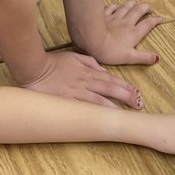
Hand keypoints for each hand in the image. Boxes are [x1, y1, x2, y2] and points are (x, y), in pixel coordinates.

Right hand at [21, 50, 143, 108]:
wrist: (34, 68)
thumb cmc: (52, 62)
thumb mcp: (74, 56)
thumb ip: (90, 62)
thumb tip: (102, 70)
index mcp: (89, 72)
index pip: (112, 79)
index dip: (126, 86)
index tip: (137, 92)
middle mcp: (86, 82)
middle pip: (111, 89)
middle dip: (127, 97)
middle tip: (139, 104)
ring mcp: (77, 92)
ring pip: (100, 100)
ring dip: (115, 107)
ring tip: (127, 114)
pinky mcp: (67, 100)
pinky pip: (84, 107)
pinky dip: (95, 113)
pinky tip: (104, 118)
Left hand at [88, 2, 162, 65]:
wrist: (92, 40)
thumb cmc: (110, 51)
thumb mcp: (130, 57)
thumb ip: (144, 57)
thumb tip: (157, 58)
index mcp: (133, 33)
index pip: (147, 24)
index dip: (155, 20)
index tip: (160, 18)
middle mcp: (126, 23)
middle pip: (138, 11)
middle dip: (145, 8)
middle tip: (149, 8)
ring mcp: (115, 18)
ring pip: (126, 7)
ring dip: (133, 4)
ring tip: (136, 3)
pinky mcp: (104, 16)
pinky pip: (111, 8)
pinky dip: (116, 6)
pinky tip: (117, 6)